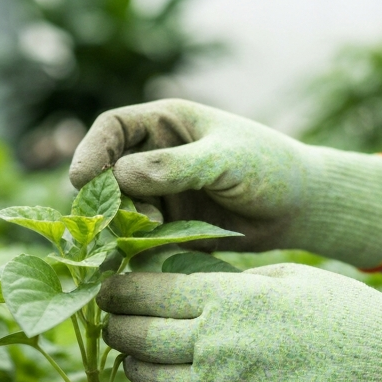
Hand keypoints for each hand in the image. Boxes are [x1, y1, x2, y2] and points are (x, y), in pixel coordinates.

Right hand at [70, 99, 381, 268]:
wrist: (301, 208)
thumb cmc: (270, 167)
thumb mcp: (225, 160)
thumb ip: (176, 166)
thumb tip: (121, 175)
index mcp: (165, 124)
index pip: (112, 129)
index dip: (90, 151)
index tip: (80, 179)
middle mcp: (154, 157)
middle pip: (107, 175)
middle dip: (108, 198)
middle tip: (123, 221)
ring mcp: (159, 194)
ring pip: (120, 211)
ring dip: (125, 227)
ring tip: (156, 234)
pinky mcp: (168, 227)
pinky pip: (139, 239)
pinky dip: (138, 249)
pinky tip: (151, 257)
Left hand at [99, 264, 381, 381]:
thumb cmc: (340, 310)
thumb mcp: (281, 276)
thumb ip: (227, 283)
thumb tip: (181, 285)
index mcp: (227, 298)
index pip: (146, 295)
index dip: (118, 292)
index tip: (108, 290)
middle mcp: (218, 344)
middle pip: (139, 338)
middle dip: (115, 328)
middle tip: (110, 323)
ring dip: (136, 367)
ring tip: (133, 355)